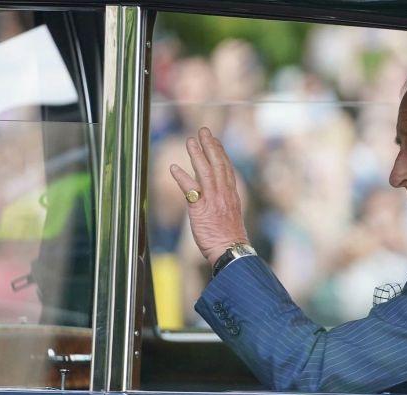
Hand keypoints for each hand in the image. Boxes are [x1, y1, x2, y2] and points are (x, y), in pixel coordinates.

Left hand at [170, 127, 248, 265]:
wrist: (231, 251)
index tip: (215, 140)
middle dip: (210, 146)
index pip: (227, 169)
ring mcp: (214, 200)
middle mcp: (224, 194)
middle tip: (203, 131)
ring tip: (190, 140)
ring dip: (197, 155)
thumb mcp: (231, 216)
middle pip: (218, 165)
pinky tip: (174, 167)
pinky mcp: (201, 209)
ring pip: (206, 172)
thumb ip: (224, 202)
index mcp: (232, 195)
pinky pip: (191, 190)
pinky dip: (182, 177)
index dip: (221, 153)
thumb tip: (216, 197)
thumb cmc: (230, 238)